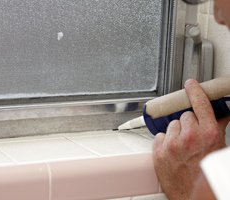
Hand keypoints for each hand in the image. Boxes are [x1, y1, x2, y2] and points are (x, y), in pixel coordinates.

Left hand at [152, 79, 229, 199]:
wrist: (195, 196)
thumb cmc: (208, 174)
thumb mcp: (219, 148)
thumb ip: (218, 129)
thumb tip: (220, 115)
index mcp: (208, 134)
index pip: (199, 103)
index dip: (194, 91)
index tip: (190, 84)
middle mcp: (189, 137)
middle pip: (185, 116)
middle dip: (189, 123)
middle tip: (193, 136)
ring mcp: (172, 144)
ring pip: (171, 125)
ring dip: (177, 132)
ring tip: (183, 146)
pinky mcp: (159, 152)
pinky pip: (160, 136)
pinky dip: (165, 141)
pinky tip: (172, 151)